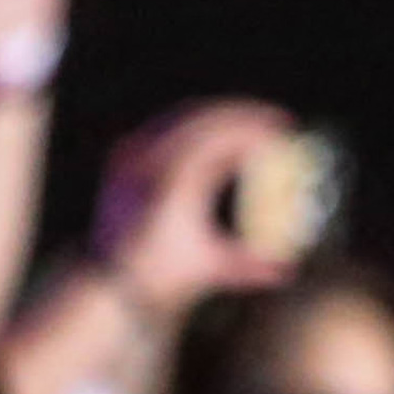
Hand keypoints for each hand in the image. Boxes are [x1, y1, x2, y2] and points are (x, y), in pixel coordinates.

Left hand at [90, 100, 298, 315]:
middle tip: (274, 119)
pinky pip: (162, 128)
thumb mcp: (210, 267)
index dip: (255, 126)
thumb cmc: (158, 275)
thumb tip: (287, 270)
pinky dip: (193, 125)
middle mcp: (148, 162)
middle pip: (202, 118)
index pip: (221, 136)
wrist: (106, 280)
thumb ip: (252, 266)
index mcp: (173, 183)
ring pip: (180, 118)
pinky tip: (215, 134)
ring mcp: (130, 156)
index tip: (283, 126)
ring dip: (218, 116)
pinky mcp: (120, 159)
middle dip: (242, 114)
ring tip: (250, 123)